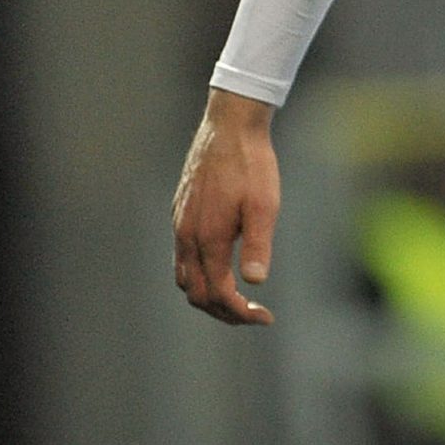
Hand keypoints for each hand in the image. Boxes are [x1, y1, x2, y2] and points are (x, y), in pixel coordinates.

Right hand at [172, 88, 281, 325]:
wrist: (229, 127)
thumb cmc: (252, 165)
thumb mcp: (264, 205)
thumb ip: (258, 244)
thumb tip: (255, 282)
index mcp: (207, 239)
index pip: (217, 294)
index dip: (239, 313)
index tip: (265, 317)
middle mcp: (186, 236)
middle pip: (195, 293)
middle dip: (222, 311)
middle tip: (253, 314)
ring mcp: (180, 224)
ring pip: (184, 277)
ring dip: (208, 295)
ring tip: (237, 299)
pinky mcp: (180, 213)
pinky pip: (181, 257)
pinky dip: (199, 274)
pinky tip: (221, 267)